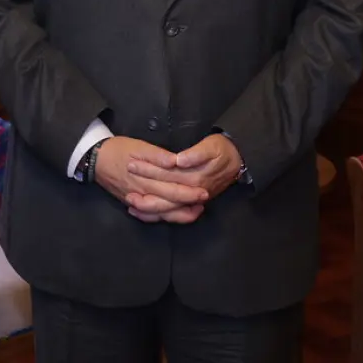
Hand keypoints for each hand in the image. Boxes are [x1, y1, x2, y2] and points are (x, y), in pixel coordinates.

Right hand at [93, 137, 207, 223]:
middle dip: (188, 204)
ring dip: (178, 214)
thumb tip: (174, 162)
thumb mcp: (138, 146)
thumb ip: (157, 155)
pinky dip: (160, 217)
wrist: (94, 159)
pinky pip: (147, 215)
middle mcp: (141, 193)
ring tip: (194, 212)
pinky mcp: (131, 202)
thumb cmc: (119, 149)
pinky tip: (171, 216)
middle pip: (168, 203)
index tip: (204, 192)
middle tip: (204, 201)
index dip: (188, 192)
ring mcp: (136, 200)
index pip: (171, 189)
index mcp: (145, 178)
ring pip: (159, 213)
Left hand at [127, 133, 242, 208]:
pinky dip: (155, 215)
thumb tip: (179, 160)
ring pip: (166, 209)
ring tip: (129, 200)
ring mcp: (191, 200)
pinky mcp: (189, 202)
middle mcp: (192, 192)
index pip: (166, 175)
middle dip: (143, 189)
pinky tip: (141, 212)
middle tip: (124, 186)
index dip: (148, 170)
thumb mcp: (212, 146)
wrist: (238, 161)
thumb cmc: (223, 150)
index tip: (130, 163)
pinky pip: (171, 214)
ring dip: (147, 206)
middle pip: (163, 194)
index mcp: (194, 177)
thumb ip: (196, 154)